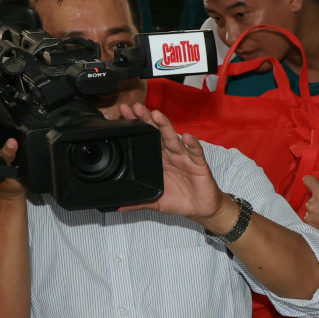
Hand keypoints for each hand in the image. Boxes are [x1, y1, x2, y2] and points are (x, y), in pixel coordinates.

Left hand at [117, 103, 223, 221]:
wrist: (201, 209)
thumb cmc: (180, 201)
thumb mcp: (154, 202)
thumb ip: (137, 202)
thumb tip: (117, 207)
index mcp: (159, 160)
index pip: (145, 138)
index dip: (136, 126)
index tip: (124, 113)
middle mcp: (171, 155)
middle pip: (157, 134)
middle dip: (147, 120)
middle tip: (136, 108)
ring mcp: (185, 158)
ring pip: (174, 139)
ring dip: (165, 127)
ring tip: (156, 115)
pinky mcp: (199, 165)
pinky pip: (196, 153)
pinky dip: (193, 144)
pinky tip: (187, 137)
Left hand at [302, 175, 318, 256]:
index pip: (308, 180)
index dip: (311, 181)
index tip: (314, 184)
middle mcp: (312, 204)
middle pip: (310, 198)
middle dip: (317, 201)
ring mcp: (310, 217)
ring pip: (310, 209)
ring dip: (316, 211)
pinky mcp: (311, 227)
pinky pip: (311, 219)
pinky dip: (316, 221)